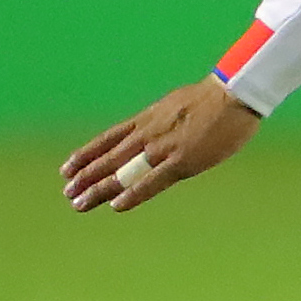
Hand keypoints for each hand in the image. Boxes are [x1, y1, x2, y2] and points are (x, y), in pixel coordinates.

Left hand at [62, 79, 261, 212]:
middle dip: (86, 176)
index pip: (108, 139)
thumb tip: (151, 131)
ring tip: (79, 203)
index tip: (67, 169)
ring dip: (99, 188)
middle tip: (68, 192)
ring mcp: (162, 148)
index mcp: (147, 120)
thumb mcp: (174, 105)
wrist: (233, 94)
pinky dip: (132, 194)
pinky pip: (151, 181)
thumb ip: (160, 122)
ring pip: (122, 171)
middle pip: (109, 158)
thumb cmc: (212, 99)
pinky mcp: (181, 161)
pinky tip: (115, 205)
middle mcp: (148, 134)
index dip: (86, 155)